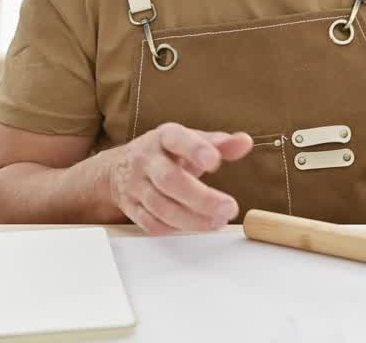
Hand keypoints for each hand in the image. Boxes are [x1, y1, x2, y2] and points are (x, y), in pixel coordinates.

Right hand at [108, 122, 252, 234]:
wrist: (120, 167)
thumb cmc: (165, 153)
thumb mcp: (191, 140)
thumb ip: (220, 144)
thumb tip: (245, 142)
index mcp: (164, 137)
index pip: (177, 139)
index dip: (195, 150)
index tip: (215, 161)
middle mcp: (146, 159)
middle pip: (169, 179)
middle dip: (200, 198)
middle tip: (228, 207)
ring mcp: (136, 185)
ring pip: (160, 206)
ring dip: (192, 219)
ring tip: (219, 221)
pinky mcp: (131, 207)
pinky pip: (151, 223)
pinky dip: (174, 229)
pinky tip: (195, 226)